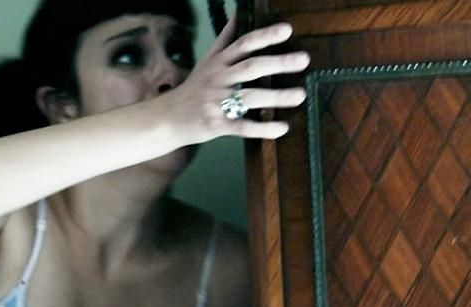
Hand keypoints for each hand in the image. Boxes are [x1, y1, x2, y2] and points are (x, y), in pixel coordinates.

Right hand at [159, 19, 308, 143]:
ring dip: (276, 96)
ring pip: (250, 97)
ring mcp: (217, 103)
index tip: (287, 30)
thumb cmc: (192, 89)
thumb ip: (225, 39)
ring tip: (300, 95)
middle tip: (303, 59)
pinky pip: (243, 126)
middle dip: (278, 63)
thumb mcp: (206, 61)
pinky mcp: (217, 125)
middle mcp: (218, 80)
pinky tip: (282, 128)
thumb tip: (238, 14)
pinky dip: (263, 128)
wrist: (167, 119)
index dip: (265, 36)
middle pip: (251, 68)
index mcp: (219, 63)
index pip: (244, 45)